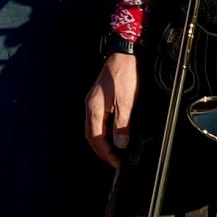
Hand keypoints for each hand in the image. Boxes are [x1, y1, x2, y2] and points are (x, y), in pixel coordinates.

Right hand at [84, 52, 139, 167]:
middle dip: (102, 151)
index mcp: (94, 109)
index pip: (95, 138)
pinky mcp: (100, 98)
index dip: (106, 153)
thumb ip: (122, 124)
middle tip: (115, 161)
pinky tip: (113, 133)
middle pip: (91, 135)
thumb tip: (120, 144)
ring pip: (94, 128)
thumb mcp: (127, 102)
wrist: (124, 54)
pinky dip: (104, 131)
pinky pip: (98, 120)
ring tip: (115, 151)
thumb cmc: (124, 74)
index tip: (117, 163)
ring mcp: (93, 102)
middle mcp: (90, 106)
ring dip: (102, 142)